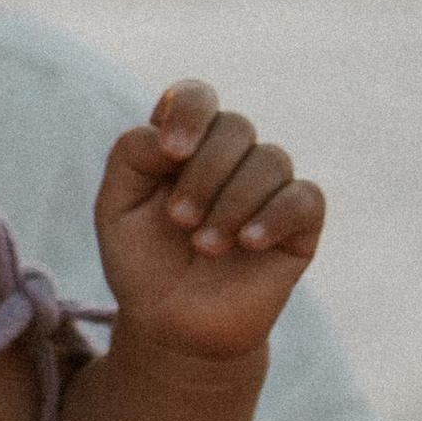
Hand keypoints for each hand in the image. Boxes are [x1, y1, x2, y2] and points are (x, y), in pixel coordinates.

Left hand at [96, 81, 324, 362]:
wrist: (172, 324)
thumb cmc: (141, 262)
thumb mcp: (116, 208)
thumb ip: (131, 157)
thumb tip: (172, 136)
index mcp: (185, 144)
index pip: (196, 96)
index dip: (189, 111)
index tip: (171, 151)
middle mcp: (230, 157)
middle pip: (235, 126)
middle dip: (204, 173)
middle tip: (178, 220)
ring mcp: (267, 187)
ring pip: (270, 160)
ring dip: (233, 202)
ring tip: (205, 246)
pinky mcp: (299, 223)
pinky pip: (305, 198)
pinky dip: (275, 215)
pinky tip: (248, 243)